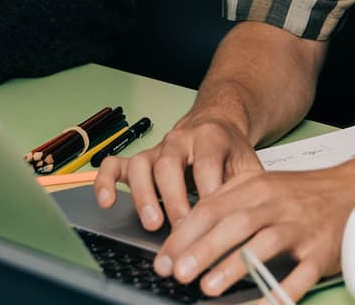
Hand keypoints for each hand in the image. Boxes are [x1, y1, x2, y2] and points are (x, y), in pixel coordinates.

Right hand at [94, 111, 261, 233]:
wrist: (216, 125)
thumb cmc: (230, 152)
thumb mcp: (248, 164)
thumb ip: (249, 188)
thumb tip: (248, 222)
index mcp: (210, 137)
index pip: (206, 162)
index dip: (207, 189)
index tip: (211, 217)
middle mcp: (179, 140)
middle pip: (170, 165)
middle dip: (174, 199)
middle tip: (181, 228)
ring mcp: (156, 149)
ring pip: (141, 165)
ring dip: (144, 196)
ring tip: (152, 223)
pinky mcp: (139, 158)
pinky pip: (114, 165)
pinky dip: (105, 181)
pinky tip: (106, 202)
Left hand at [151, 157, 354, 299]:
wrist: (354, 190)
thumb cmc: (303, 193)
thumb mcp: (262, 185)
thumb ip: (228, 201)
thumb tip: (187, 227)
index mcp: (256, 186)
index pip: (212, 208)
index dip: (185, 234)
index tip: (164, 258)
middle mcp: (276, 204)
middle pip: (234, 223)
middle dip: (202, 249)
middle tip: (177, 272)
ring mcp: (299, 227)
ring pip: (264, 244)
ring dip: (234, 265)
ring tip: (209, 286)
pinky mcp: (320, 251)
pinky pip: (297, 277)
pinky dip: (278, 293)